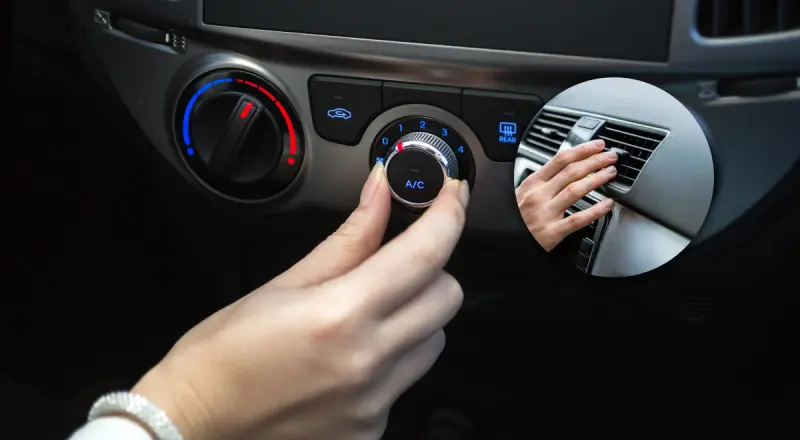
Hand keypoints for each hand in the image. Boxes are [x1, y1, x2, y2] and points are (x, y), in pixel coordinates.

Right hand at [132, 163, 469, 439]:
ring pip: (434, 340)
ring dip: (415, 316)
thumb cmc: (223, 356)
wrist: (194, 424)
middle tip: (396, 261)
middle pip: (447, 297)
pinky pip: (407, 379)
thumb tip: (380, 195)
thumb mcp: (283, 285)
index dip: (448, 214)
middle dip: (430, 270)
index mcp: (341, 316)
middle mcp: (367, 363)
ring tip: (366, 315)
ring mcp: (374, 403)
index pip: (426, 253)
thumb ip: (347, 240)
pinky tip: (350, 356)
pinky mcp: (372, 429)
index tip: (451, 194)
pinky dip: (391, 358)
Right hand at [516, 140, 616, 251]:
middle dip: (595, 161)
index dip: (582, 150)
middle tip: (610, 157)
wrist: (506, 241)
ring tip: (610, 173)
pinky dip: (596, 210)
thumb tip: (565, 166)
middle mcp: (538, 196)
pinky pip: (578, 219)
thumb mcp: (523, 194)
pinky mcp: (552, 232)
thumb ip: (543, 181)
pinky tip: (608, 204)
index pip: (560, 159)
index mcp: (532, 183)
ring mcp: (545, 213)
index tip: (597, 145)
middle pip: (571, 171)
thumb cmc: (516, 218)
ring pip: (576, 190)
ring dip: (597, 179)